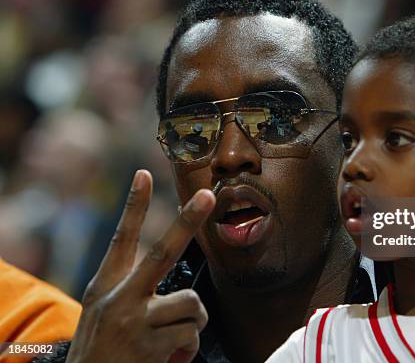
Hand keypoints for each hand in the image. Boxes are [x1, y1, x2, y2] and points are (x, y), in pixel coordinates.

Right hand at [66, 170, 214, 362]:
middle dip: (188, 221)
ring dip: (193, 322)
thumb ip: (133, 292)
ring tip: (175, 335)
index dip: (134, 205)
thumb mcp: (104, 311)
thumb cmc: (102, 347)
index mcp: (107, 285)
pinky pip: (191, 334)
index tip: (144, 174)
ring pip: (192, 305)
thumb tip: (174, 286)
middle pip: (162, 252)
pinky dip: (189, 347)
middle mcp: (119, 298)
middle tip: (208, 196)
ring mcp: (135, 322)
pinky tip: (169, 357)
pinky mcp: (150, 347)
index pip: (122, 238)